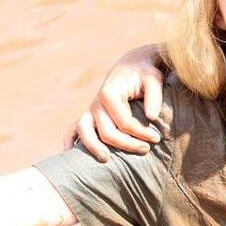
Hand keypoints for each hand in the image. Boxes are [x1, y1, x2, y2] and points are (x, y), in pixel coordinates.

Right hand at [64, 44, 164, 161]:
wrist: (132, 65)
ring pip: (85, 132)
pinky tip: (68, 153)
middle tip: (146, 149)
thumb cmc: (145, 74)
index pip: (125, 122)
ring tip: (106, 159)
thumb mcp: (154, 79)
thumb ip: (154, 97)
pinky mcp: (89, 114)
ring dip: (94, 147)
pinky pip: (73, 129)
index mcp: (110, 94)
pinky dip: (69, 141)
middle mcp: (97, 103)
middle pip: (107, 132)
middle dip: (127, 144)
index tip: (156, 138)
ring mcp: (90, 109)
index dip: (141, 133)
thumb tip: (151, 117)